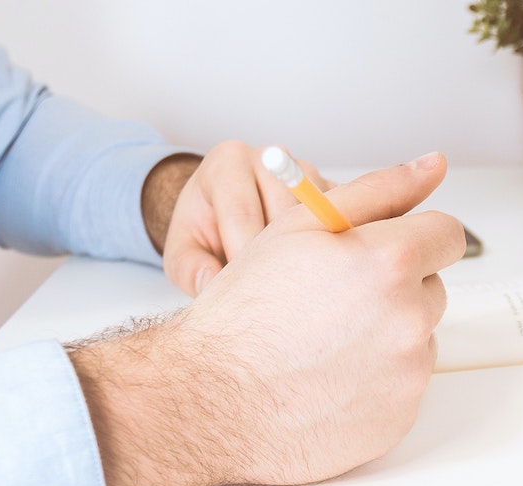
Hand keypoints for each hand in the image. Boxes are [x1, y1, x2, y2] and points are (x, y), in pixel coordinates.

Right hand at [72, 152, 464, 485]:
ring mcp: (408, 374)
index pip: (446, 234)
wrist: (213, 399)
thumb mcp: (300, 227)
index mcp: (390, 261)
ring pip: (418, 339)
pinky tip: (328, 379)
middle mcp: (409, 319)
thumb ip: (378, 190)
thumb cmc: (246, 313)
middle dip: (395, 289)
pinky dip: (376, 382)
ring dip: (387, 336)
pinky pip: (404, 387)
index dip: (412, 238)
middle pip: (431, 288)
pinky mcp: (400, 418)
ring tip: (325, 343)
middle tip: (334, 301)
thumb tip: (431, 166)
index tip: (386, 251)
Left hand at [159, 140, 333, 296]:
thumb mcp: (181, 252)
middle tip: (270, 292)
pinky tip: (312, 270)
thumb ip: (190, 268)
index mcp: (227, 162)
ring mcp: (305, 170)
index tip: (244, 291)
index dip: (244, 256)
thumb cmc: (203, 231)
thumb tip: (211, 283)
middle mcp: (270, 157)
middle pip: (285, 214)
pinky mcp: (332, 188)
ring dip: (307, 254)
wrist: (226, 213)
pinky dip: (330, 248)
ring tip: (291, 282)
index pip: (242, 211)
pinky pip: (341, 220)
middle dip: (278, 258)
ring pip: (317, 218)